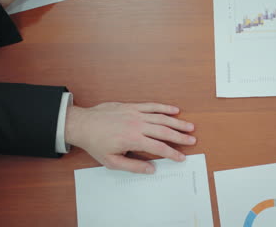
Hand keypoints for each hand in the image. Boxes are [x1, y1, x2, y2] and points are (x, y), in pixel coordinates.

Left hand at [65, 102, 196, 173]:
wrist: (82, 124)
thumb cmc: (96, 143)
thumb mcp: (112, 161)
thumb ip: (133, 166)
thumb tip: (151, 169)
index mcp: (133, 139)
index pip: (159, 147)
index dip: (172, 153)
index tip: (181, 157)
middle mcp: (137, 125)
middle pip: (164, 131)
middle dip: (180, 137)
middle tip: (192, 140)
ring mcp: (135, 114)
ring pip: (161, 117)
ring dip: (177, 122)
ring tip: (189, 126)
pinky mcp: (132, 106)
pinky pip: (151, 106)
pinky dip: (164, 107)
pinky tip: (174, 110)